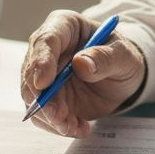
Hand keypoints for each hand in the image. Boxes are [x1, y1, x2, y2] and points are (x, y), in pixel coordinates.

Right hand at [20, 10, 145, 137]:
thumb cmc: (122, 56)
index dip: (41, 62)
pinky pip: (44, 115)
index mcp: (63, 26)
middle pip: (31, 73)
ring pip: (33, 98)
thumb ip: (105, 57)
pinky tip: (80, 127)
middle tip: (60, 118)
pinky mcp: (47, 97)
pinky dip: (59, 126)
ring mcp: (44, 74)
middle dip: (43, 99)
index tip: (43, 84)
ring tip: (77, 126)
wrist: (121, 76)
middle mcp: (46, 49)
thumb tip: (80, 63)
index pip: (45, 40)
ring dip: (51, 117)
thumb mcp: (123, 54)